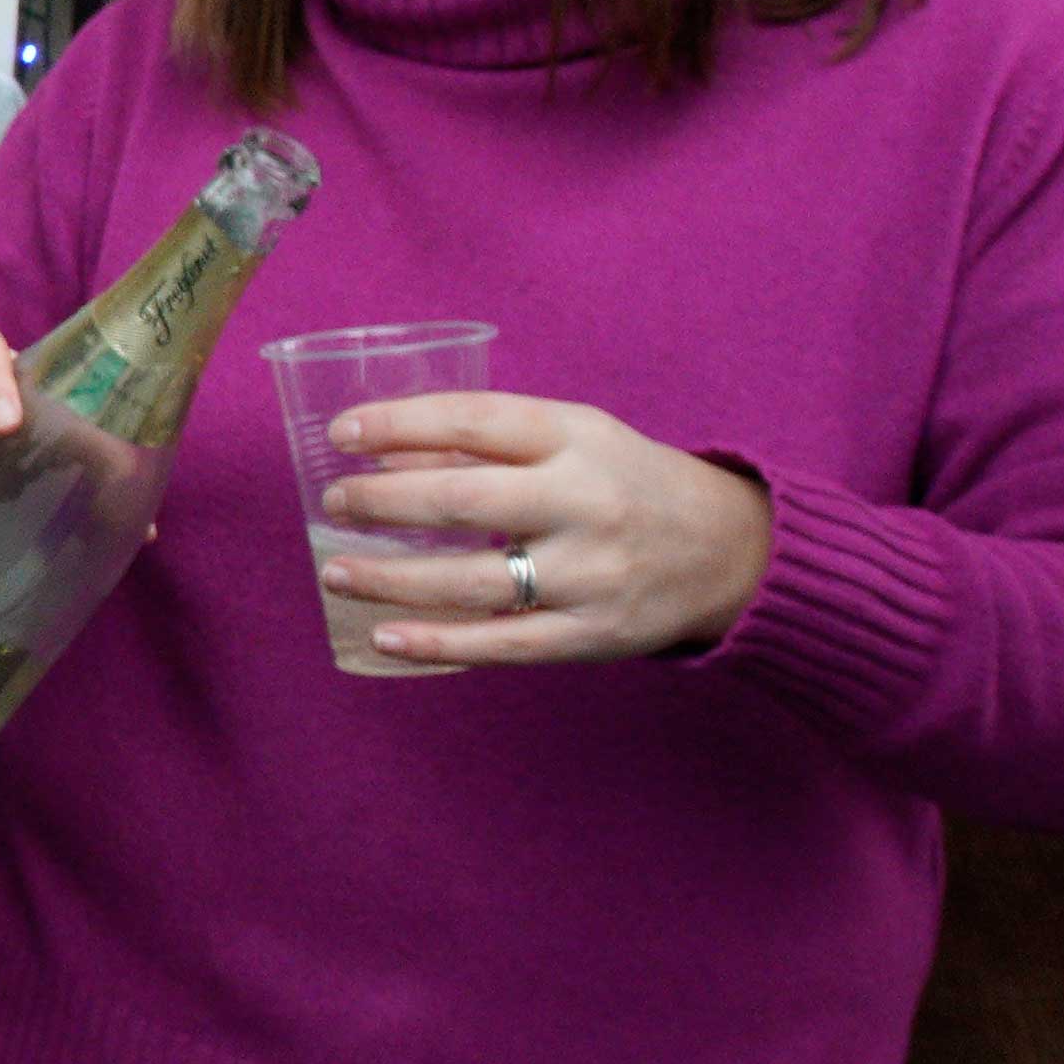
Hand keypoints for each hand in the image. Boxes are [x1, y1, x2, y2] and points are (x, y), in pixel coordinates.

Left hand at [313, 392, 774, 665]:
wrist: (730, 550)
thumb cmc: (628, 483)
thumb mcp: (576, 439)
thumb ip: (492, 442)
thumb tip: (389, 452)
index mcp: (577, 439)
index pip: (475, 420)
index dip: (399, 423)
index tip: (341, 432)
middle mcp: (582, 503)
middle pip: (463, 500)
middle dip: (383, 502)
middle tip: (333, 502)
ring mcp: (587, 574)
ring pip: (470, 580)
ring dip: (390, 577)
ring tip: (335, 570)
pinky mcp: (590, 634)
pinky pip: (499, 643)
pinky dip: (435, 643)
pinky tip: (384, 635)